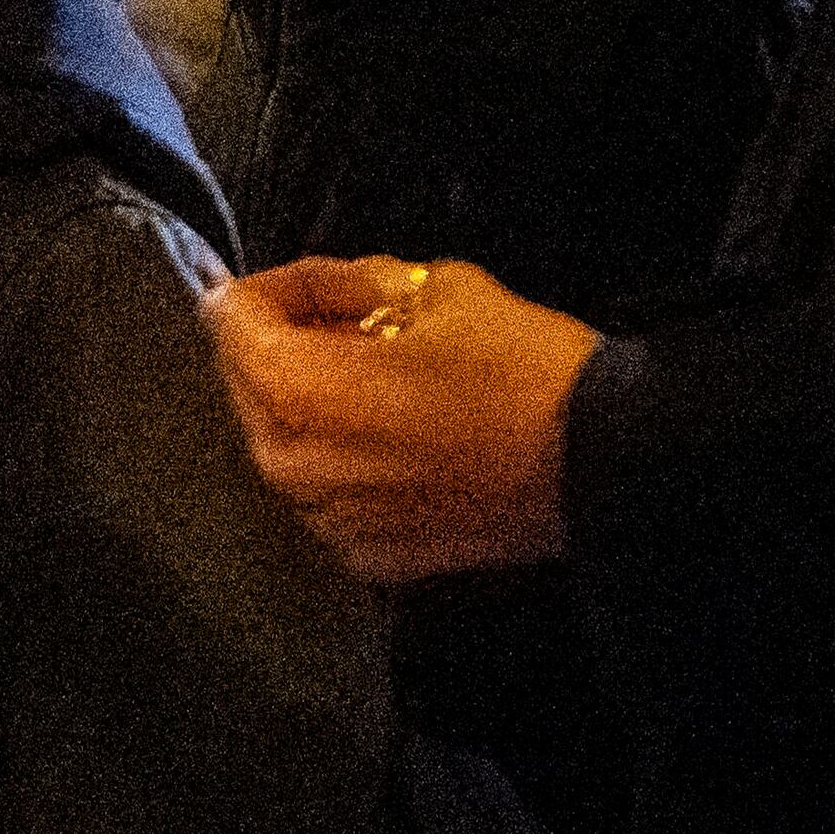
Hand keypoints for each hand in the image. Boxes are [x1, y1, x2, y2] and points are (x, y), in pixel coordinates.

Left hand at [206, 256, 597, 584]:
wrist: (602, 459)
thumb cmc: (527, 374)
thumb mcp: (440, 292)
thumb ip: (355, 284)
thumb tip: (315, 287)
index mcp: (302, 392)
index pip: (233, 325)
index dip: (261, 289)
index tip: (292, 280)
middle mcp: (296, 465)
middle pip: (248, 387)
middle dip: (282, 344)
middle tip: (342, 316)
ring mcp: (327, 518)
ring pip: (285, 443)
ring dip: (312, 404)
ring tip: (378, 373)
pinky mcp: (365, 553)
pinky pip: (327, 493)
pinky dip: (346, 460)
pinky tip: (398, 432)